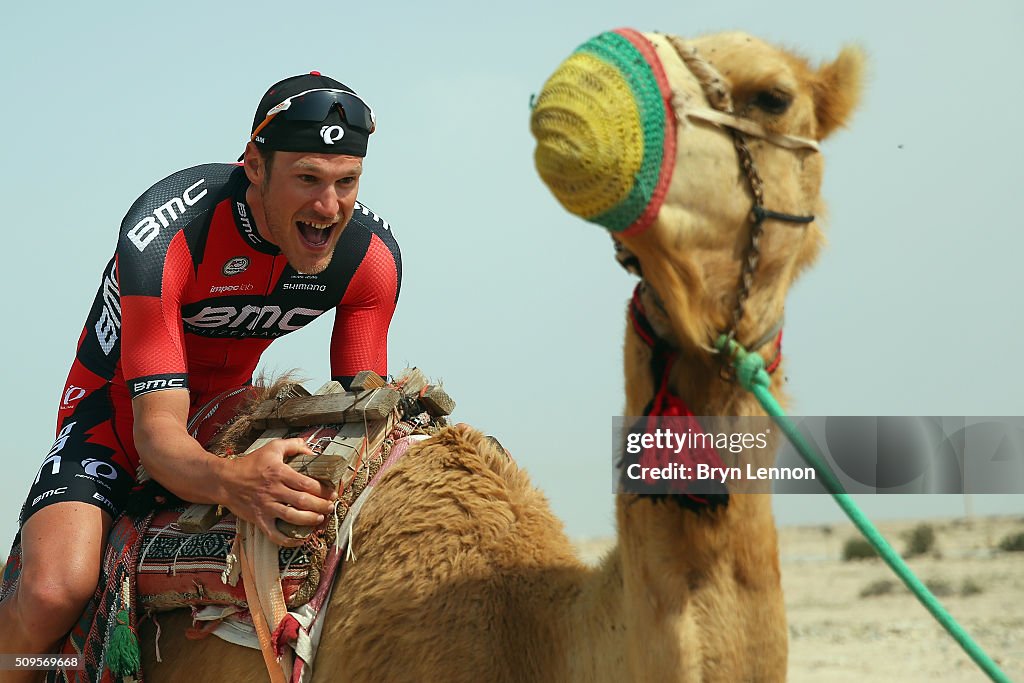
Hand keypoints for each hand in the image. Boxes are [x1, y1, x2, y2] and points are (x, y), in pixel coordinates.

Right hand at [220, 438, 337, 546]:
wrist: (225, 480)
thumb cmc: (250, 464)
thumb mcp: (272, 448)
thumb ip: (294, 445)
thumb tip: (312, 451)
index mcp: (280, 473)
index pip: (307, 483)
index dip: (323, 490)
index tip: (332, 492)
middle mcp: (274, 491)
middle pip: (303, 501)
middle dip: (321, 505)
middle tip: (330, 506)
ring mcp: (266, 507)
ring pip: (292, 518)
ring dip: (310, 520)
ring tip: (320, 519)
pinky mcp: (259, 519)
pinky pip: (275, 534)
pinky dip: (288, 541)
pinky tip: (300, 540)